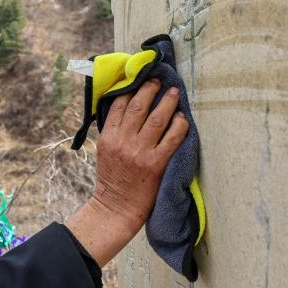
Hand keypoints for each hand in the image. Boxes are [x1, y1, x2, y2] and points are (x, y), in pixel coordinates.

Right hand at [65, 79, 189, 265]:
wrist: (117, 208)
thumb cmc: (112, 179)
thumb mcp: (104, 151)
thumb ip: (113, 131)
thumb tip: (127, 107)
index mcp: (107, 138)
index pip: (119, 105)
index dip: (130, 88)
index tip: (139, 79)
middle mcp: (123, 142)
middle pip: (138, 106)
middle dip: (150, 88)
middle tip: (159, 80)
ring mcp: (140, 152)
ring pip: (157, 118)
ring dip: (167, 102)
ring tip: (174, 93)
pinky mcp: (156, 163)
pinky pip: (172, 138)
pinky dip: (179, 125)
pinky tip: (183, 118)